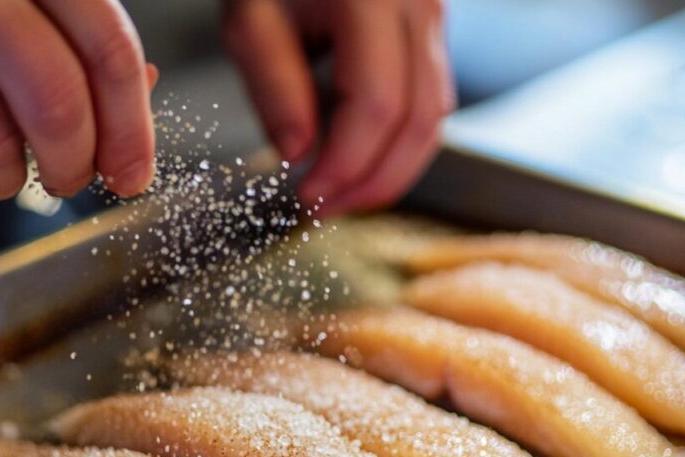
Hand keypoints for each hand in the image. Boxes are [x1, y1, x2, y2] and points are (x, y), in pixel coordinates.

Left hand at [222, 0, 454, 216]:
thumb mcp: (251, 20)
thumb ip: (274, 87)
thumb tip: (298, 154)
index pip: (376, 105)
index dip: (345, 164)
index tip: (307, 196)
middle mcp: (417, 5)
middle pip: (418, 121)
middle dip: (373, 181)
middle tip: (325, 209)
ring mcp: (433, 18)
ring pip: (434, 118)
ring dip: (391, 171)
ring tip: (341, 194)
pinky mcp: (431, 34)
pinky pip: (430, 102)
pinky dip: (398, 144)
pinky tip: (359, 161)